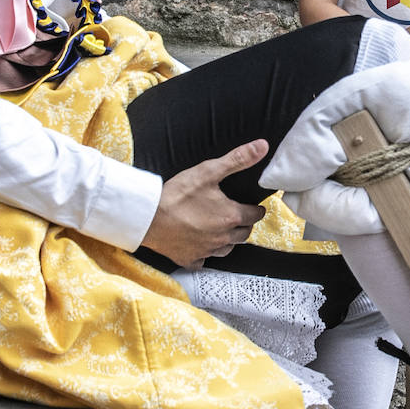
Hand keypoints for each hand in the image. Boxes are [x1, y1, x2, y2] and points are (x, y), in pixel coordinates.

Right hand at [141, 139, 268, 268]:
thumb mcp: (208, 171)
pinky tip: (201, 247)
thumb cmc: (176, 195)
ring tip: (224, 230)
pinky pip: (203, 261)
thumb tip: (261, 147)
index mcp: (230, 216)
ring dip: (229, 240)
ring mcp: (205, 251)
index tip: (255, 207)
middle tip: (241, 217)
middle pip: (244, 234)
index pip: (255, 215)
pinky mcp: (189, 259)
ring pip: (227, 249)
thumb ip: (237, 159)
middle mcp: (222, 237)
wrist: (147, 217)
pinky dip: (205, 255)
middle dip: (245, 225)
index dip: (256, 209)